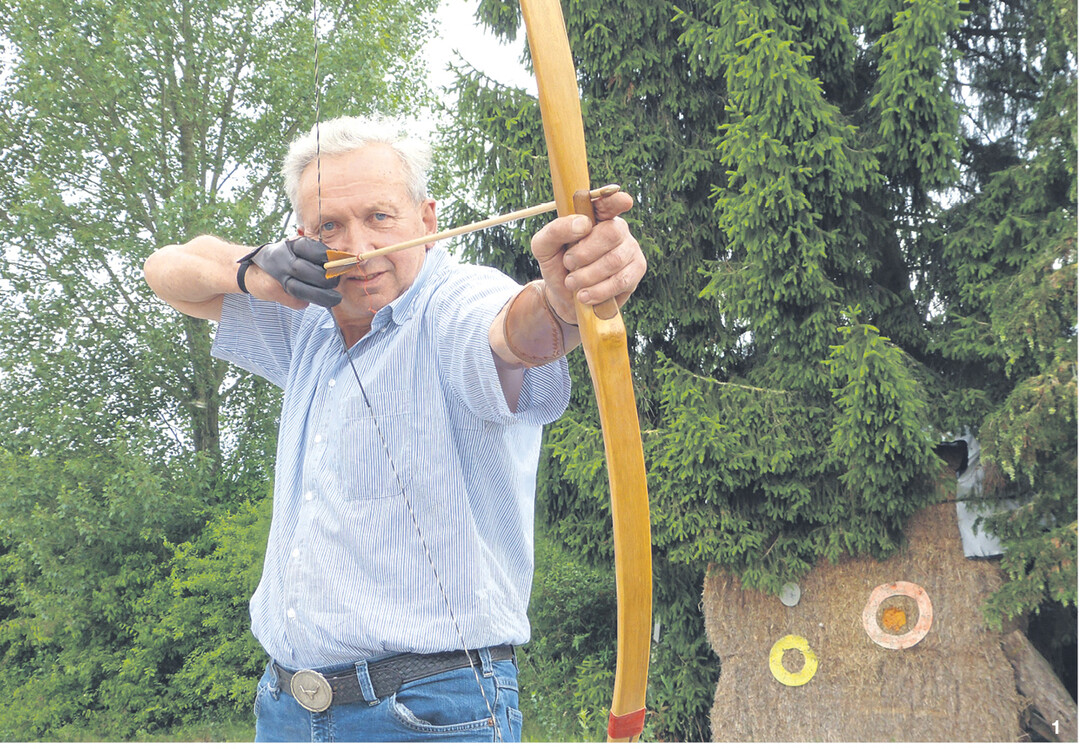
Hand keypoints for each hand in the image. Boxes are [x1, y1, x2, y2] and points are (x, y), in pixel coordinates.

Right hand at [250, 236, 341, 307]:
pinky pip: (294, 299)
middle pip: (308, 271)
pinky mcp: (273, 290)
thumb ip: (313, 256)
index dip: (329, 258)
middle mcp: (283, 258)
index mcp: (291, 244)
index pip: (314, 250)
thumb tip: (338, 263)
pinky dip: (303, 302)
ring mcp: (276, 275)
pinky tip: (308, 301)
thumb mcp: (295, 250)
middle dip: (326, 280)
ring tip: (334, 299)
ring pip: (301, 289)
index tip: (341, 264)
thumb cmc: (281, 260)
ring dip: (321, 296)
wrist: (250, 269)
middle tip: (336, 283)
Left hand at [529, 190, 644, 321]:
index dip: (615, 199)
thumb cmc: (557, 265)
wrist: (565, 297)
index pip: (608, 201)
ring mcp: (629, 249)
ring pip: (615, 260)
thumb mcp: (544, 246)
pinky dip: (598, 290)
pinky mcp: (636, 271)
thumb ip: (555, 230)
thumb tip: (583, 224)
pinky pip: (621, 280)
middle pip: (611, 233)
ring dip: (587, 275)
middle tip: (568, 263)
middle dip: (585, 253)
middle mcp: (617, 228)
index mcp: (595, 216)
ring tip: (571, 282)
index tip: (623, 201)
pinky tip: (584, 295)